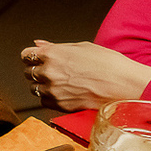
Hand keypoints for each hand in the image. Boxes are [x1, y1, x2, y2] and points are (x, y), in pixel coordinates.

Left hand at [23, 40, 150, 111]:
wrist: (125, 85)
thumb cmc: (109, 64)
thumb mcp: (82, 47)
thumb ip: (55, 47)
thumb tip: (39, 44)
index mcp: (52, 54)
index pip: (26, 55)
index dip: (31, 56)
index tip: (36, 58)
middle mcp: (49, 72)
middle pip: (28, 72)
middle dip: (37, 69)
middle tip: (52, 70)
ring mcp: (53, 90)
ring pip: (34, 88)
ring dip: (42, 84)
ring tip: (60, 82)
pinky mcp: (60, 105)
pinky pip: (44, 101)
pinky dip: (50, 97)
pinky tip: (63, 92)